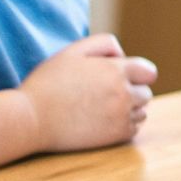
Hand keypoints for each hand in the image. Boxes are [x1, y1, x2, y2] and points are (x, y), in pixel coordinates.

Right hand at [18, 33, 157, 151]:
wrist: (31, 119)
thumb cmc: (48, 83)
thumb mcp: (72, 52)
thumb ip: (102, 44)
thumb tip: (122, 54)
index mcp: (116, 70)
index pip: (149, 72)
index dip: (136, 74)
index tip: (120, 77)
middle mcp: (124, 93)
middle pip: (145, 93)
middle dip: (131, 91)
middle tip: (105, 94)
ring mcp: (121, 116)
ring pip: (141, 112)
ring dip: (129, 109)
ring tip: (102, 108)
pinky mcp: (115, 136)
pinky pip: (134, 129)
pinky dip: (124, 126)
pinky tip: (103, 122)